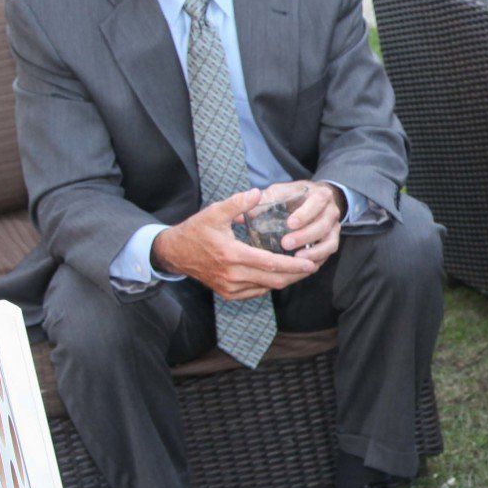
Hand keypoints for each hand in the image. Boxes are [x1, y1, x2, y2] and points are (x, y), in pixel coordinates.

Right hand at [149, 189, 318, 299]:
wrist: (175, 253)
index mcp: (232, 255)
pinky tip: (280, 275)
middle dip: (296, 275)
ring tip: (300, 270)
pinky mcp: (228, 293)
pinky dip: (270, 284)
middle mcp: (232, 275)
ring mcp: (230, 287)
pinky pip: (256, 292)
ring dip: (285, 280)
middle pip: (273, 280)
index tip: (310, 263)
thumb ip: (237, 203)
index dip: (293, 265)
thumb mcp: (214, 212)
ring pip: (266, 288)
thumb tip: (257, 193)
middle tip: (312, 266)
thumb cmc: (196, 230)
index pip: (270, 264)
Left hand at [265, 180, 343, 264]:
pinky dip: (317, 259)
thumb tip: (241, 217)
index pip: (317, 202)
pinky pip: (328, 253)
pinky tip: (302, 266)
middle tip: (285, 244)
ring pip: (329, 242)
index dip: (305, 214)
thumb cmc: (294, 196)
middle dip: (305, 236)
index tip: (289, 224)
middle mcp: (331, 211)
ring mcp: (334, 228)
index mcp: (320, 195)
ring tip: (295, 259)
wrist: (314, 199)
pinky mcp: (332, 241)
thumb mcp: (280, 192)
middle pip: (323, 225)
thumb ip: (264, 201)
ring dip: (314, 252)